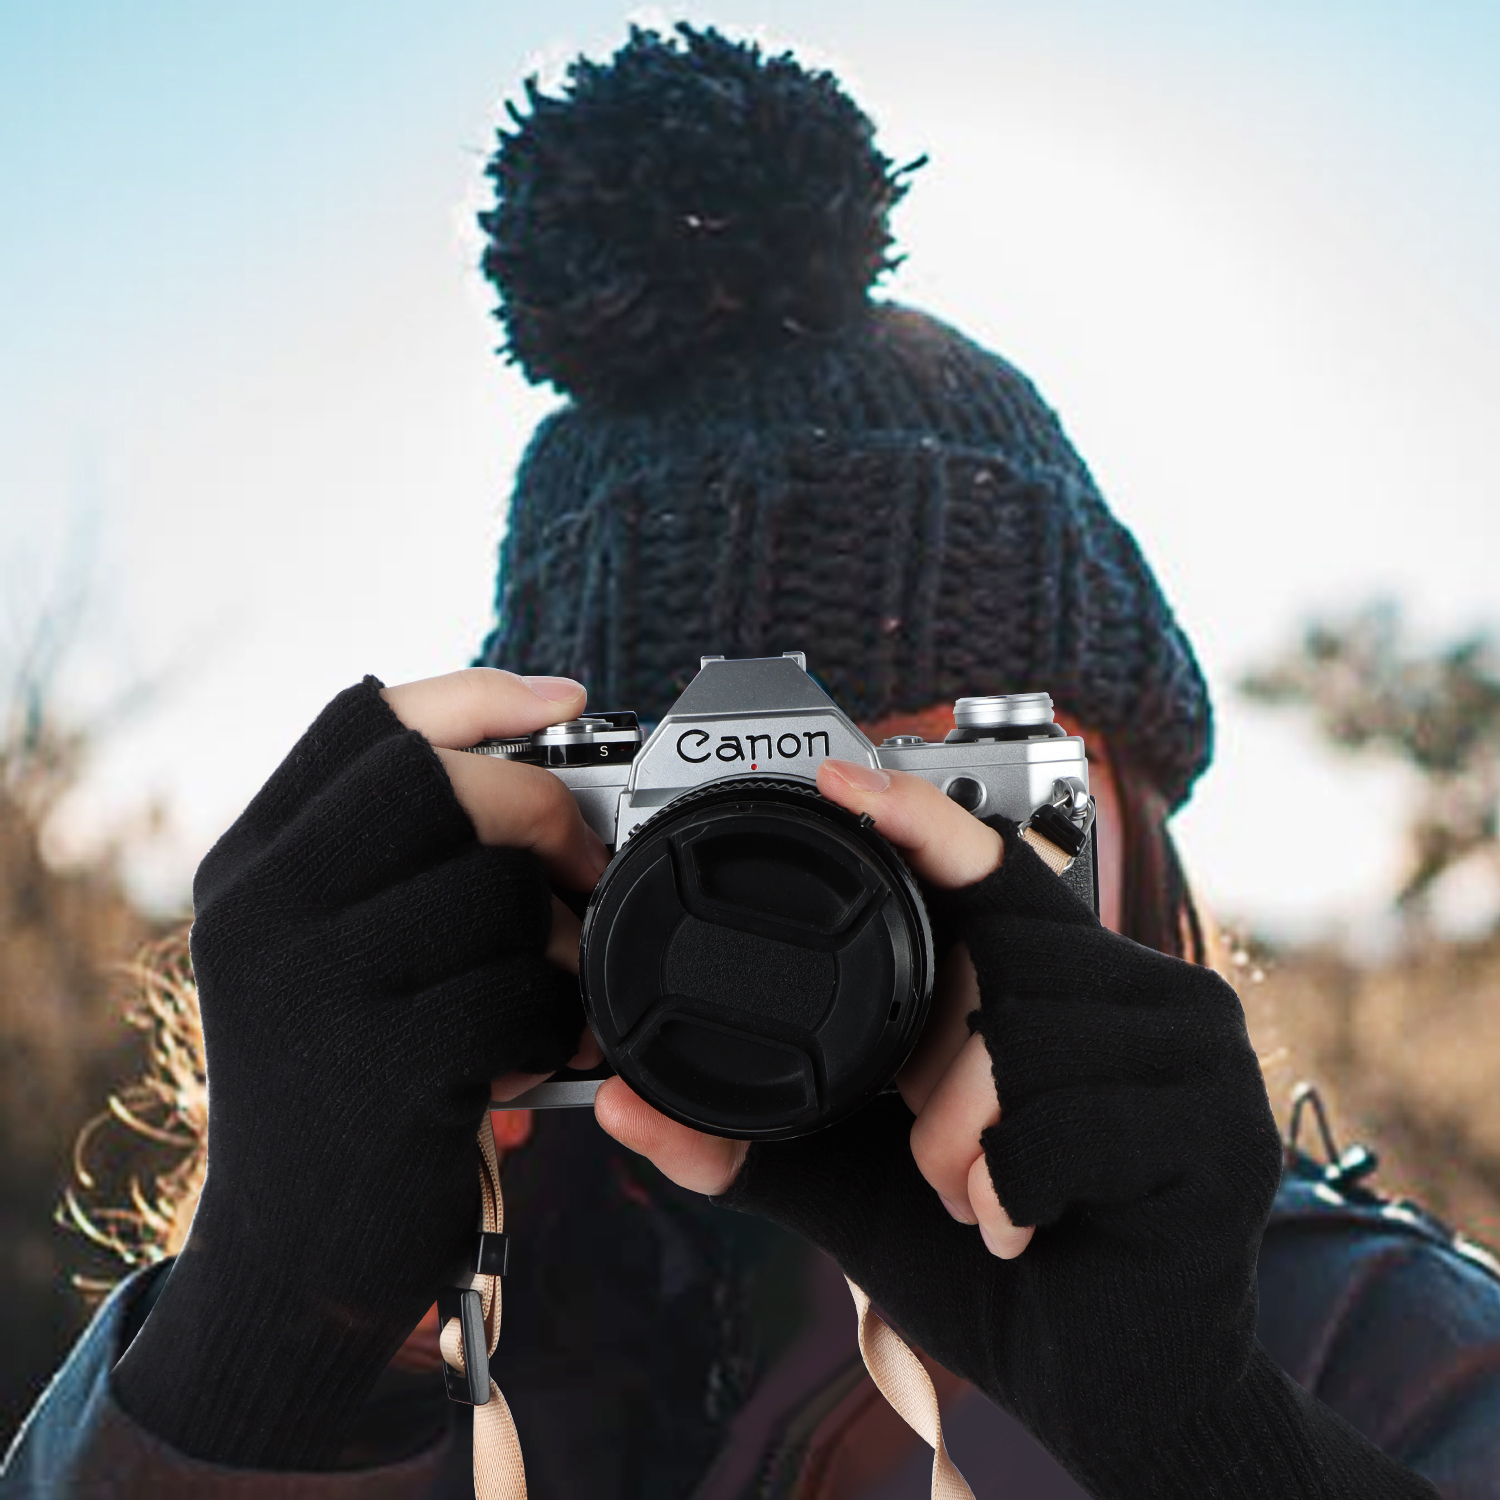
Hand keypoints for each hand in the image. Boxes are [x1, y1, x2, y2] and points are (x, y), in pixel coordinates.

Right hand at [113, 669, 604, 1468]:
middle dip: (542, 809)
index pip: (364, 722)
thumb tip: (531, 765)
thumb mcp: (321, 955)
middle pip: (438, 779)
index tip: (567, 703)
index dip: (477, 696)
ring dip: (563, 938)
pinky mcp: (383, 1073)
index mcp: (253, 867)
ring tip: (556, 988)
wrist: (289, 1262)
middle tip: (580, 867)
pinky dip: (564, 1018)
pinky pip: (523, 991)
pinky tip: (549, 1053)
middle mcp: (264, 912)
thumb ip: (388, 861)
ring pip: (496, 887)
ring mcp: (316, 991)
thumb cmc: (338, 1084)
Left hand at [598, 764, 1289, 1493]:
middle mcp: (1149, 995)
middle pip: (999, 960)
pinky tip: (1023, 1227)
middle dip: (932, 1067)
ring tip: (979, 1199)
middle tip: (931, 1154)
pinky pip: (1071, 1125)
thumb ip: (756, 1139)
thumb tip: (622, 1107)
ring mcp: (1201, 1060)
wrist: (1121, 1393)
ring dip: (962, 1142)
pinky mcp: (1224, 1138)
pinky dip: (1013, 1187)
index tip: (840, 778)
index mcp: (1069, 984)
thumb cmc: (998, 1267)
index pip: (995, 868)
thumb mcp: (862, 1186)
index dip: (922, 819)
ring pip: (1025, 1040)